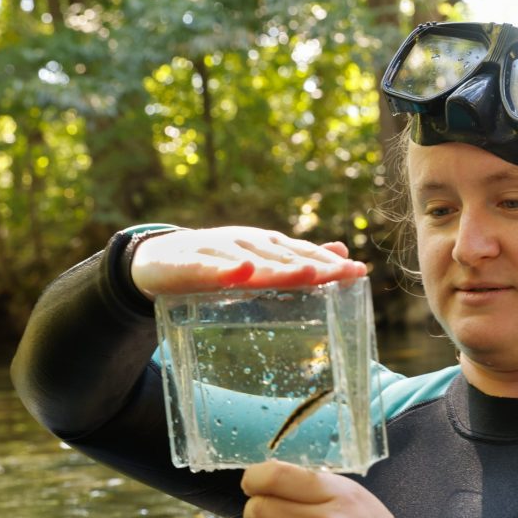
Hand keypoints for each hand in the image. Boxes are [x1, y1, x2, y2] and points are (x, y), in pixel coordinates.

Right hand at [130, 226, 366, 298]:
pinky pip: (210, 268)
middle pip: (285, 255)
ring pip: (253, 260)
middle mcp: (247, 244)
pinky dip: (227, 269)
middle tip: (345, 274)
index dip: (330, 262)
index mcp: (265, 246)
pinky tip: (243, 272)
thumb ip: (296, 258)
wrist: (157, 259)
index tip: (360, 272)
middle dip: (316, 265)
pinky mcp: (190, 263)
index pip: (303, 253)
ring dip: (280, 266)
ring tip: (309, 273)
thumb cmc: (215, 262)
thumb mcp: (259, 260)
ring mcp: (219, 251)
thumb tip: (340, 252)